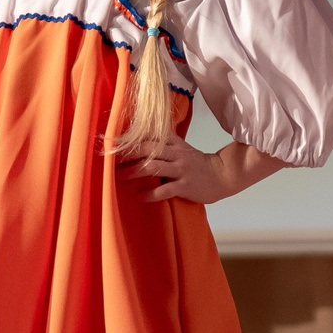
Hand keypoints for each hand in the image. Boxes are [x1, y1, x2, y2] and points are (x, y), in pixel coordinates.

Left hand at [122, 136, 284, 204]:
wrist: (221, 175)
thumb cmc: (196, 163)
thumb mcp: (181, 148)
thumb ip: (163, 143)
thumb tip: (137, 140)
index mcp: (174, 143)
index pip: (149, 136)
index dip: (130, 138)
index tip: (113, 142)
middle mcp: (176, 153)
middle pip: (148, 149)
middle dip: (128, 153)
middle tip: (111, 159)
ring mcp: (181, 170)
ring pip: (154, 167)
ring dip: (134, 171)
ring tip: (120, 177)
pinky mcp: (185, 186)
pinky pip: (165, 189)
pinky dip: (151, 193)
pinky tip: (140, 196)